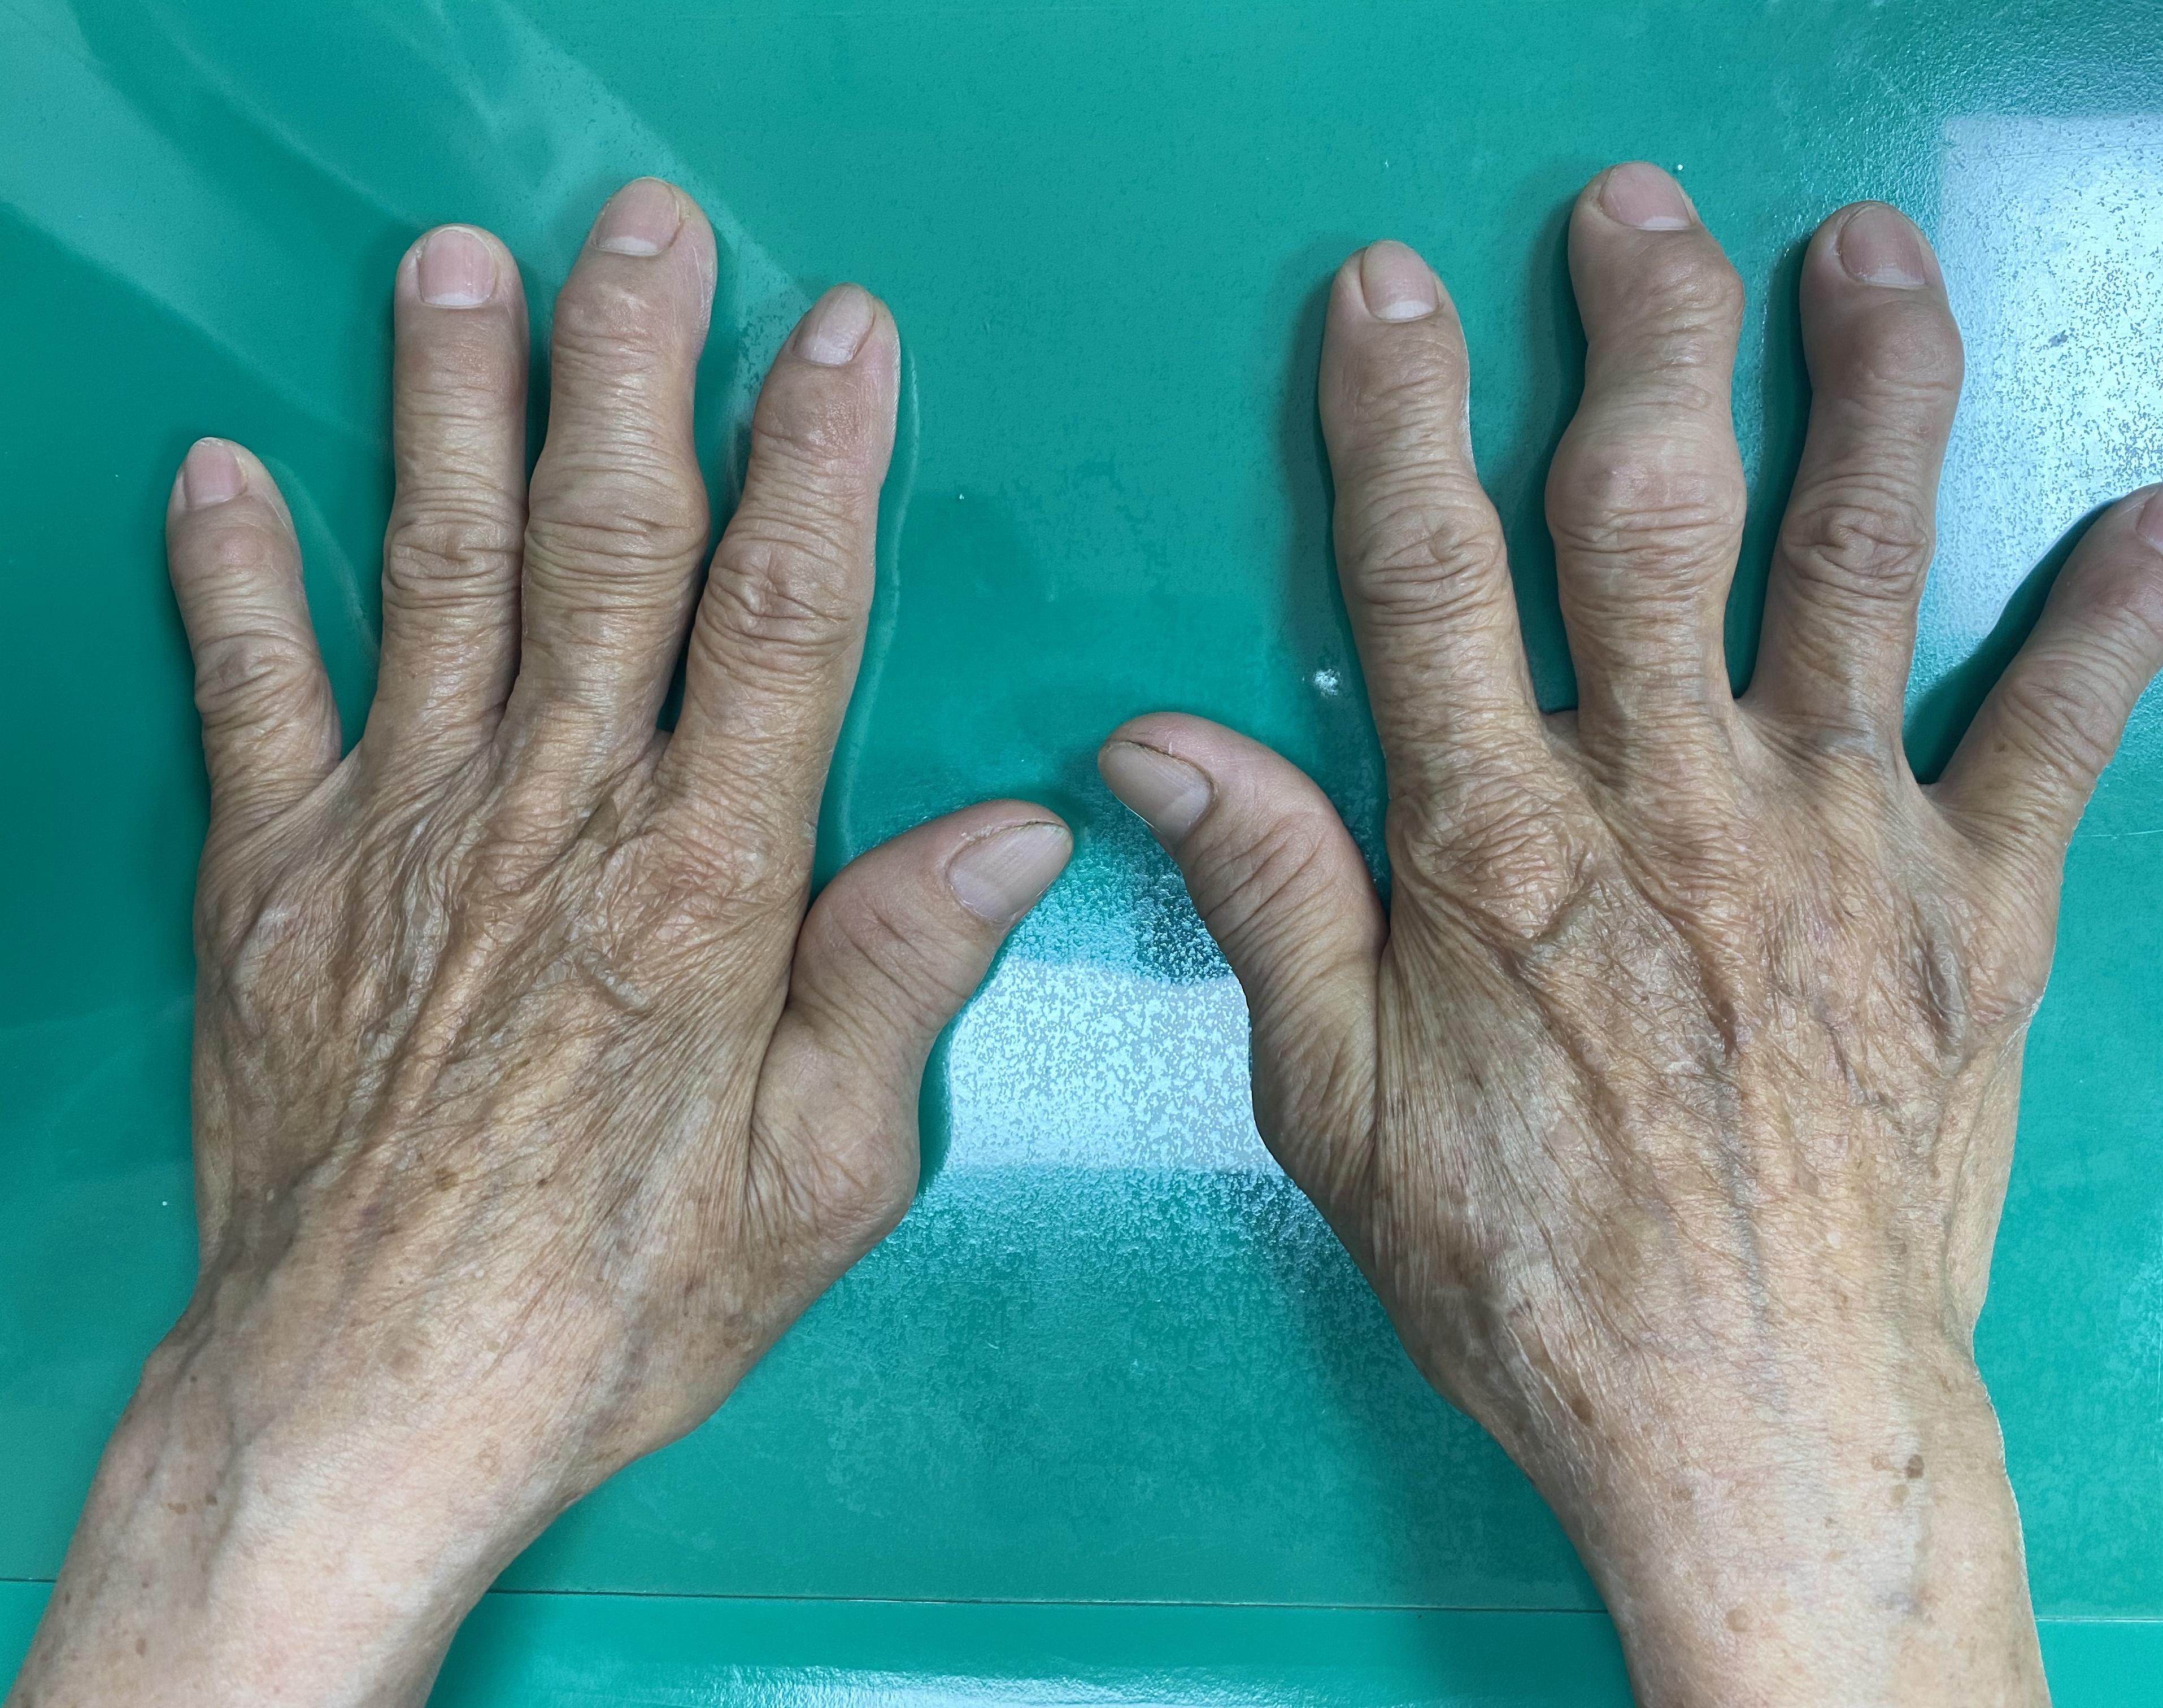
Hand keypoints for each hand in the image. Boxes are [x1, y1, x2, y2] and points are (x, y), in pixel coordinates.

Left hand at [12, 179, 1069, 1707]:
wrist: (372, 1399)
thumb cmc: (616, 1297)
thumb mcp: (822, 1179)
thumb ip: (900, 979)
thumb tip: (1014, 828)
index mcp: (705, 882)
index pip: (782, 616)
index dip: (818, 458)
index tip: (838, 330)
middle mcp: (552, 818)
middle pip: (602, 543)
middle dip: (631, 366)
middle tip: (642, 223)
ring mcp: (398, 832)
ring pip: (432, 569)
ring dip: (448, 404)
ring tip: (459, 267)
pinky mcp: (273, 881)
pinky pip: (248, 694)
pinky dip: (230, 577)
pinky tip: (222, 470)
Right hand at [1101, 163, 2162, 1703]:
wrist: (1756, 1422)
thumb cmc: (1529, 1275)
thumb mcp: (1335, 1111)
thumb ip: (1266, 900)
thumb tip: (1151, 740)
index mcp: (1498, 842)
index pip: (1428, 569)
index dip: (1398, 410)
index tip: (1389, 285)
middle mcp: (1673, 798)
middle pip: (1653, 506)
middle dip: (1640, 332)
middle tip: (1635, 207)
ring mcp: (1840, 842)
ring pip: (1859, 559)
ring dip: (1872, 386)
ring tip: (1872, 252)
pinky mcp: (1972, 916)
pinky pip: (2052, 737)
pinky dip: (2108, 623)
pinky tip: (2158, 512)